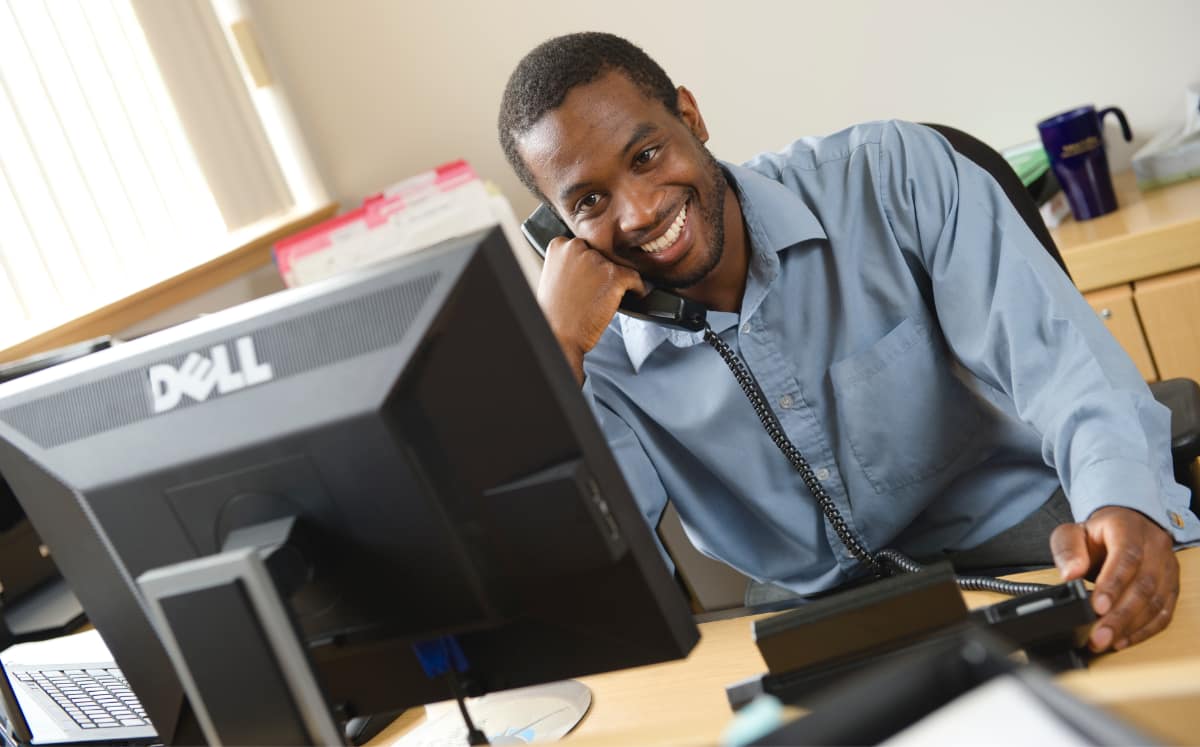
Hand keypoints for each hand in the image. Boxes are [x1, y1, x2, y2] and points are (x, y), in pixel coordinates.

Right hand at [536, 236, 645, 384]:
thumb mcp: (555, 276)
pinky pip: (636, 278)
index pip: (585, 246)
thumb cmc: (556, 312)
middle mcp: (577, 247)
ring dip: (618, 281)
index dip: (589, 266)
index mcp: (559, 245)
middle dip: (604, 272)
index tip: (590, 280)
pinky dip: (637, 289)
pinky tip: (630, 298)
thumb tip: (592, 259)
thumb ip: (571, 262)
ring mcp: (597, 260)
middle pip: (603, 254)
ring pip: (619, 265)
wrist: (560, 336)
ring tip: (606, 299)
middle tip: (598, 293)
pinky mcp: (615, 275)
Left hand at [1050, 506, 1177, 651]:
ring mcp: (1167, 567)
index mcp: (1129, 527)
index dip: (1113, 584)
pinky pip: (1164, 613)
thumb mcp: (1072, 533)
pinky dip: (1144, 630)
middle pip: (1144, 585)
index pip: (1127, 557)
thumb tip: (1070, 574)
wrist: (1124, 527)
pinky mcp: (1171, 586)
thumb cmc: (1097, 533)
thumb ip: (1068, 551)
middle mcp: (1154, 546)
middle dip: (1120, 615)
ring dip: (1130, 627)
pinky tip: (1124, 639)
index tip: (1096, 606)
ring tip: (1106, 641)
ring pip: (1156, 602)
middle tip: (1098, 635)